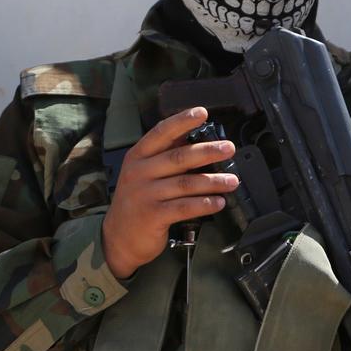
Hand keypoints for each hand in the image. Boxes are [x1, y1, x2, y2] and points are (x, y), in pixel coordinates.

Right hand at [100, 107, 238, 278]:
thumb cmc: (136, 201)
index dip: (182, 121)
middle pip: (178, 157)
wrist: (118, 237)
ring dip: (213, 181)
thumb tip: (197, 141)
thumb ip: (164, 158)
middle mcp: (139, 172)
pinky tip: (219, 202)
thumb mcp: (142, 174)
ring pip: (185, 183)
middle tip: (228, 149)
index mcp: (137, 157)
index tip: (201, 113)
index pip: (161, 133)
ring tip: (232, 180)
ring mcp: (145, 194)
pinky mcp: (153, 215)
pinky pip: (184, 207)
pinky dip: (204, 204)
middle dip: (207, 151)